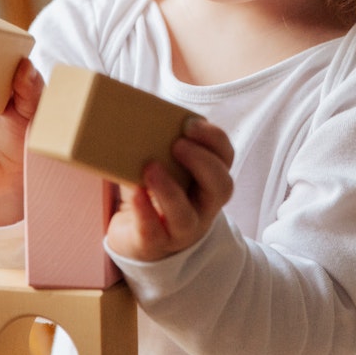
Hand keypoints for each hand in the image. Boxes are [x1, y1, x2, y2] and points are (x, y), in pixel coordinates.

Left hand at [106, 117, 234, 261]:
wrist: (137, 237)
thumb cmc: (154, 191)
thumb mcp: (162, 164)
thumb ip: (156, 142)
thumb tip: (129, 109)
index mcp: (210, 179)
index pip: (226, 157)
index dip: (213, 139)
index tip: (190, 123)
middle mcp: (204, 206)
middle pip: (221, 187)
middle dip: (202, 162)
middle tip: (177, 144)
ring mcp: (182, 230)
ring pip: (186, 216)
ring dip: (169, 189)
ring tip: (150, 167)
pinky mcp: (154, 245)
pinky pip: (153, 232)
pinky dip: (144, 211)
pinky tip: (134, 192)